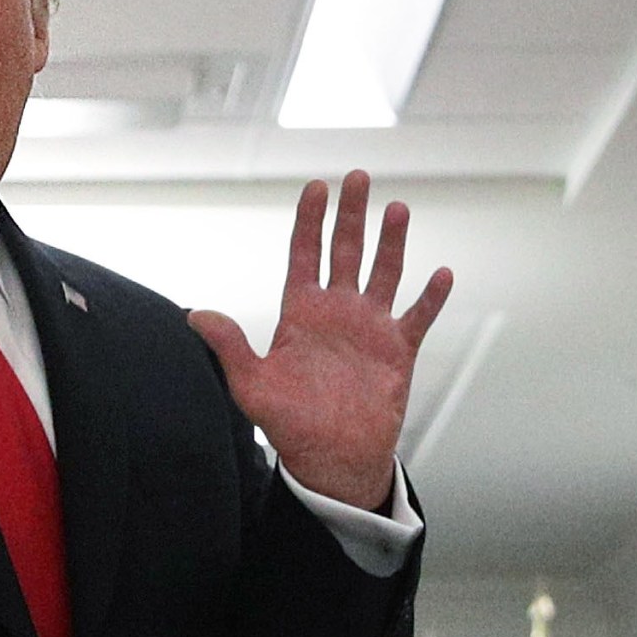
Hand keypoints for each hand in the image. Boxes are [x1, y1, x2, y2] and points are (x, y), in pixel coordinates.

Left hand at [189, 170, 450, 510]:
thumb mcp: (251, 385)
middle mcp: (336, 312)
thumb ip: (229, 346)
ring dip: (392, 242)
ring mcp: (369, 328)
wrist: (330, 459)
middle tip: (357, 177)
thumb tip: (194, 314)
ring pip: (384, 273)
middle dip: (351, 214)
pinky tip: (442, 274)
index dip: (309, 221)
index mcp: (301, 313)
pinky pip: (418, 317)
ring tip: (398, 208)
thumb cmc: (288, 425)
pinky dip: (431, 297)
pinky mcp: (397, 351)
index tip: (315, 187)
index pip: (305, 255)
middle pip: (346, 251)